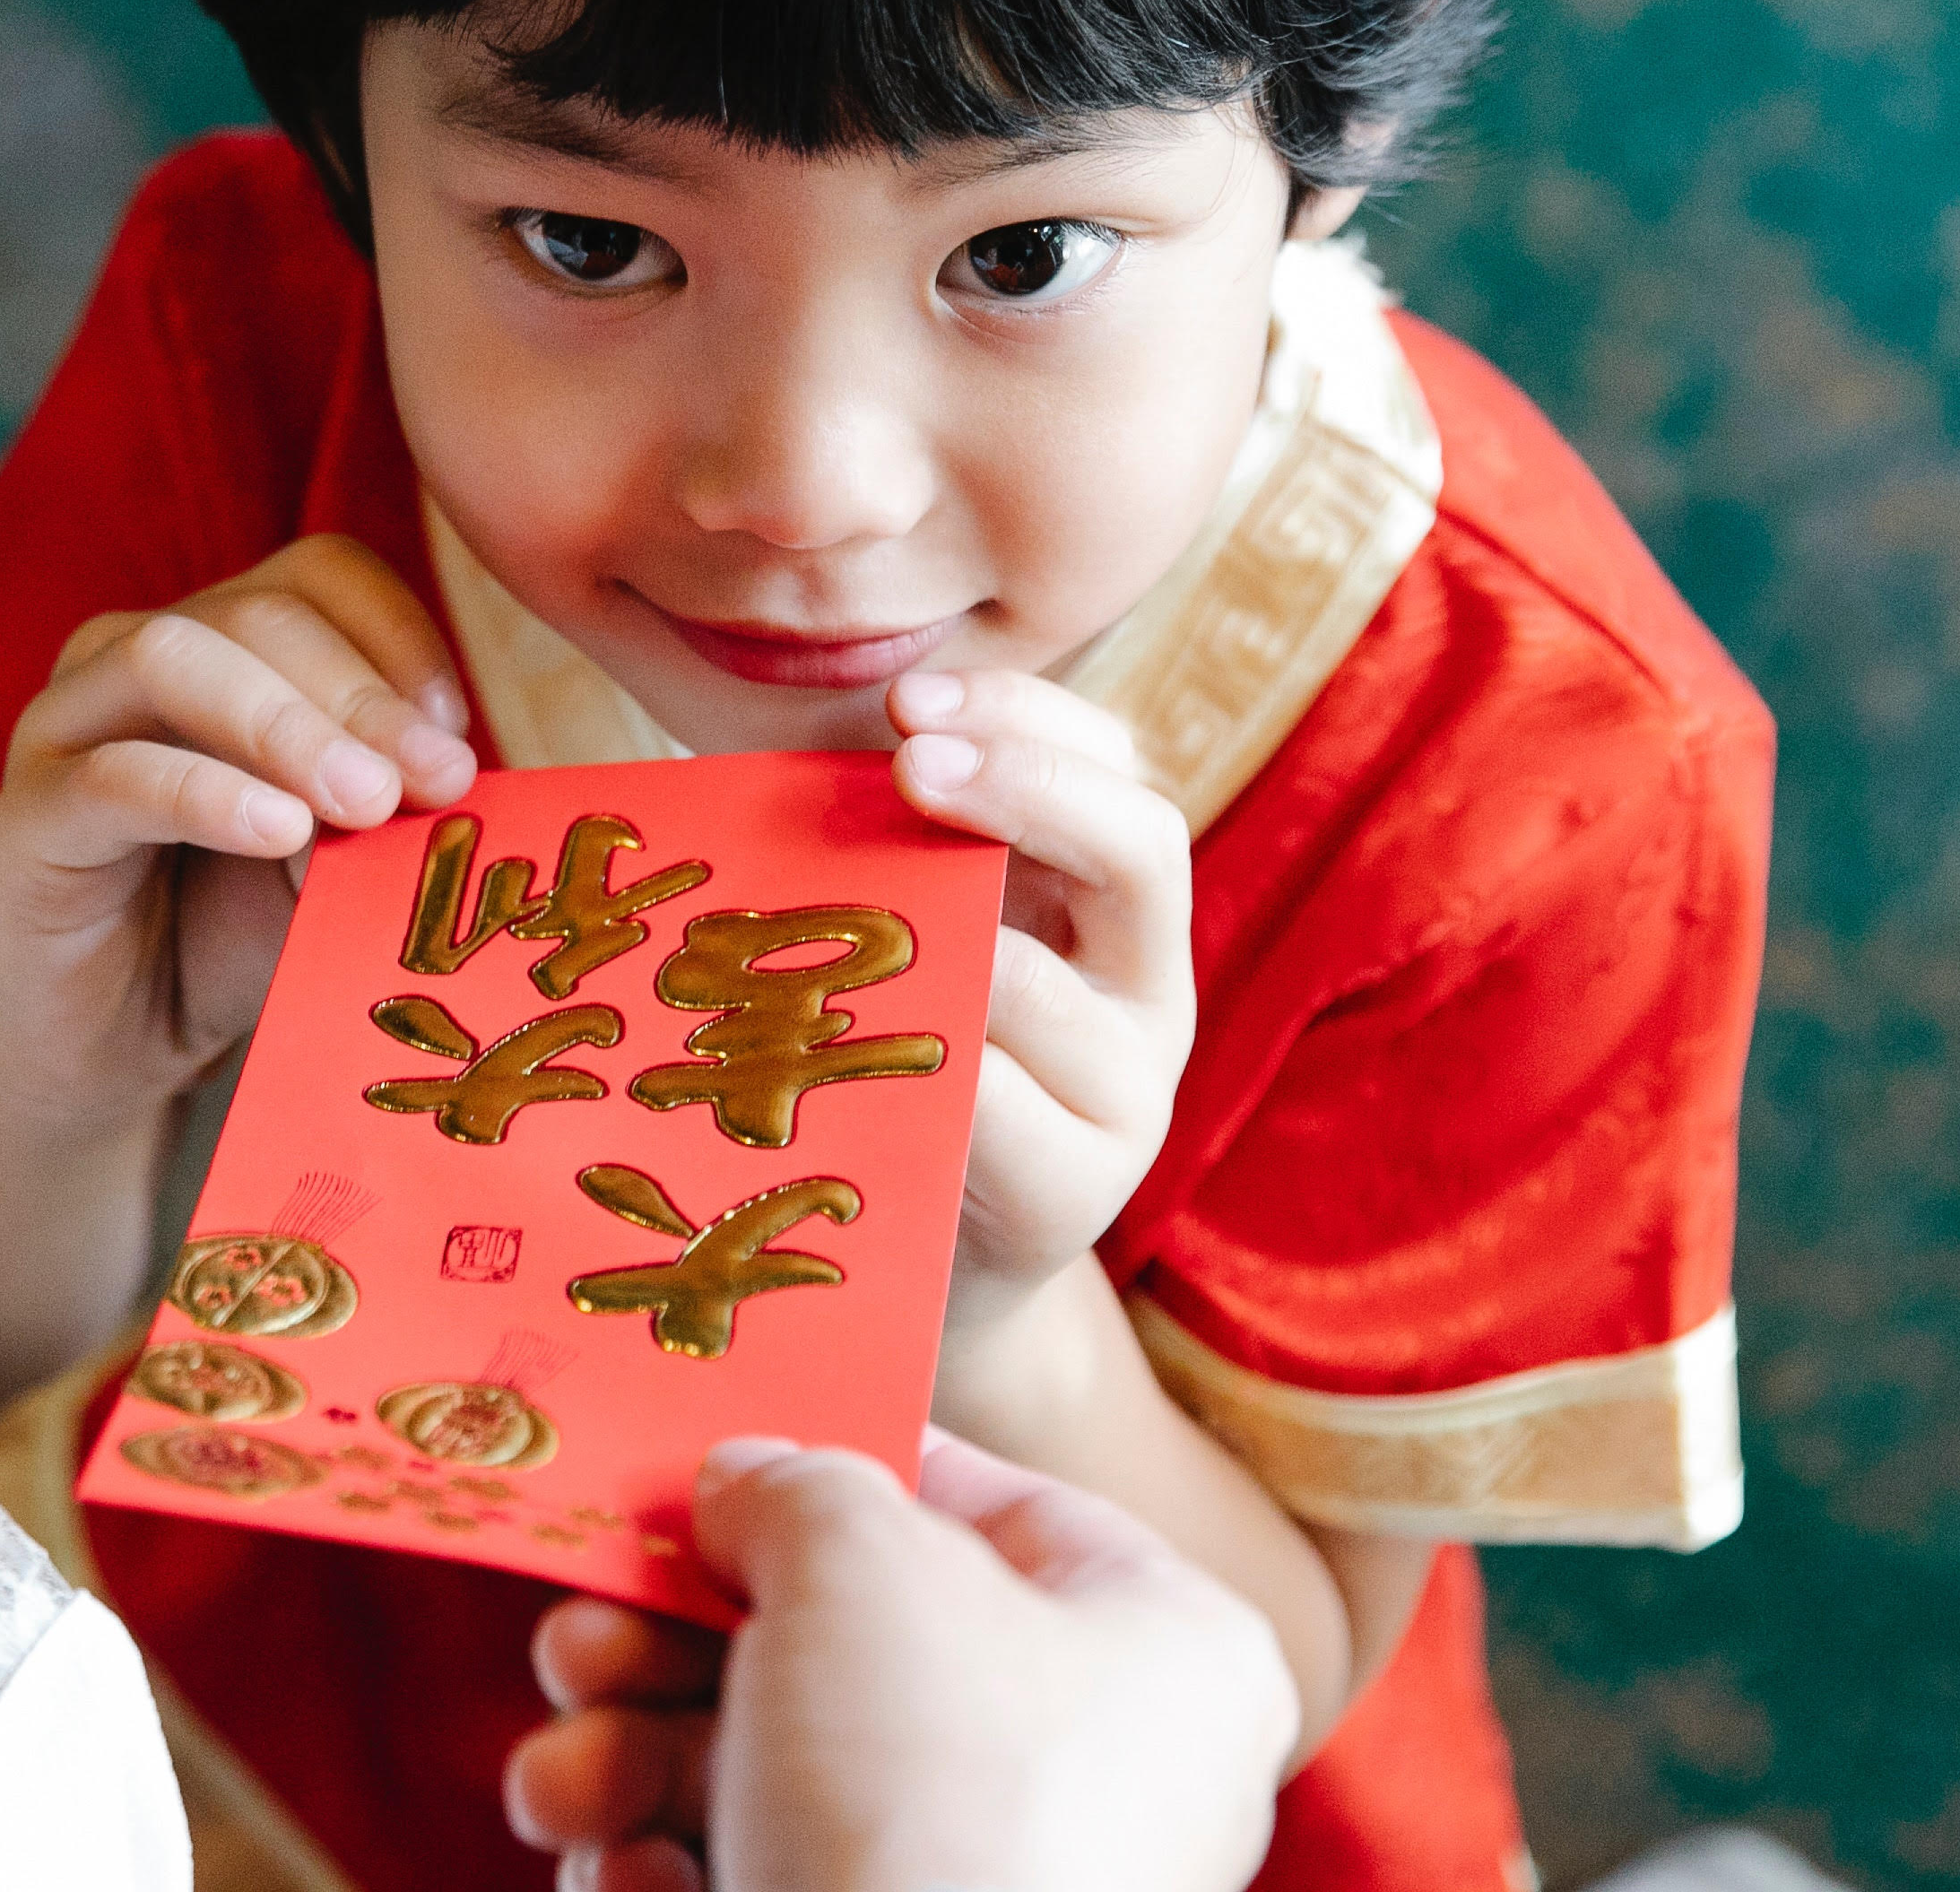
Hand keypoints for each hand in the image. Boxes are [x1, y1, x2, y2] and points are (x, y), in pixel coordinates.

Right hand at [0, 535, 477, 1132]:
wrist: (101, 1050)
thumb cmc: (223, 938)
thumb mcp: (331, 866)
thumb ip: (378, 811)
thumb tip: (448, 774)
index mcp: (229, 644)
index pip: (321, 574)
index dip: (399, 634)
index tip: (458, 733)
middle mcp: (141, 656)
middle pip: (258, 610)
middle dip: (363, 692)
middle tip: (437, 779)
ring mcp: (71, 723)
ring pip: (172, 656)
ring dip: (286, 724)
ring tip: (364, 802)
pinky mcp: (28, 812)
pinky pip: (114, 774)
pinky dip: (207, 792)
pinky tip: (279, 832)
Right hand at [504, 1431, 1293, 1891]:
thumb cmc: (934, 1800)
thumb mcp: (854, 1556)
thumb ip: (793, 1486)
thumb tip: (742, 1489)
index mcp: (1162, 1650)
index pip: (994, 1510)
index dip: (838, 1472)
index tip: (708, 1474)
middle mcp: (1094, 1777)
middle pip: (846, 1653)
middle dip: (676, 1640)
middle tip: (582, 1631)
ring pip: (770, 1780)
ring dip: (628, 1757)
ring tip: (561, 1778)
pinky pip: (749, 1890)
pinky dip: (655, 1877)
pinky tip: (618, 1873)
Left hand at [880, 668, 1195, 1333]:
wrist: (925, 1256)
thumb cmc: (902, 1057)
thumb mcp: (922, 927)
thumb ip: (898, 837)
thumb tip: (808, 737)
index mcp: (1119, 905)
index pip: (1119, 769)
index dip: (1027, 717)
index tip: (910, 704)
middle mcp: (1150, 993)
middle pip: (1143, 849)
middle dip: (1023, 784)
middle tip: (908, 761)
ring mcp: (1126, 1099)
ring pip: (1044, 984)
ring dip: (936, 931)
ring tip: (846, 908)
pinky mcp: (1069, 1195)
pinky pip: (991, 1106)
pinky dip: (913, 1056)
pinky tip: (836, 1033)